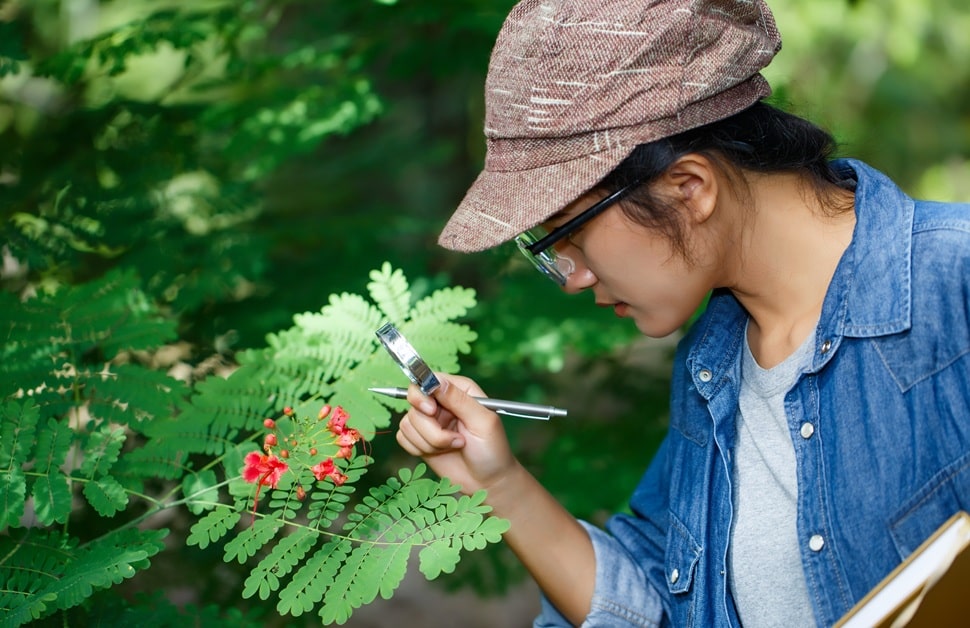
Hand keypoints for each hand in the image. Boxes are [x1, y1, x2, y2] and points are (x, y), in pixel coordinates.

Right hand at [395, 374, 516, 494]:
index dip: (423, 394)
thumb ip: (460, 400)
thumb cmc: (492, 451)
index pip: (429, 379)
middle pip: (414, 401)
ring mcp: (430, 421)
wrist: (487, 482)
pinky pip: (403, 437)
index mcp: (459, 390)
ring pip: (408, 422)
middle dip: (428, 425)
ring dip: (430, 441)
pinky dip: (418, 448)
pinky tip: (439, 453)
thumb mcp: (482, 422)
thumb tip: (436, 381)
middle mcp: (442, 402)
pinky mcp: (420, 438)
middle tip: (448, 438)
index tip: (431, 411)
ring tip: (453, 446)